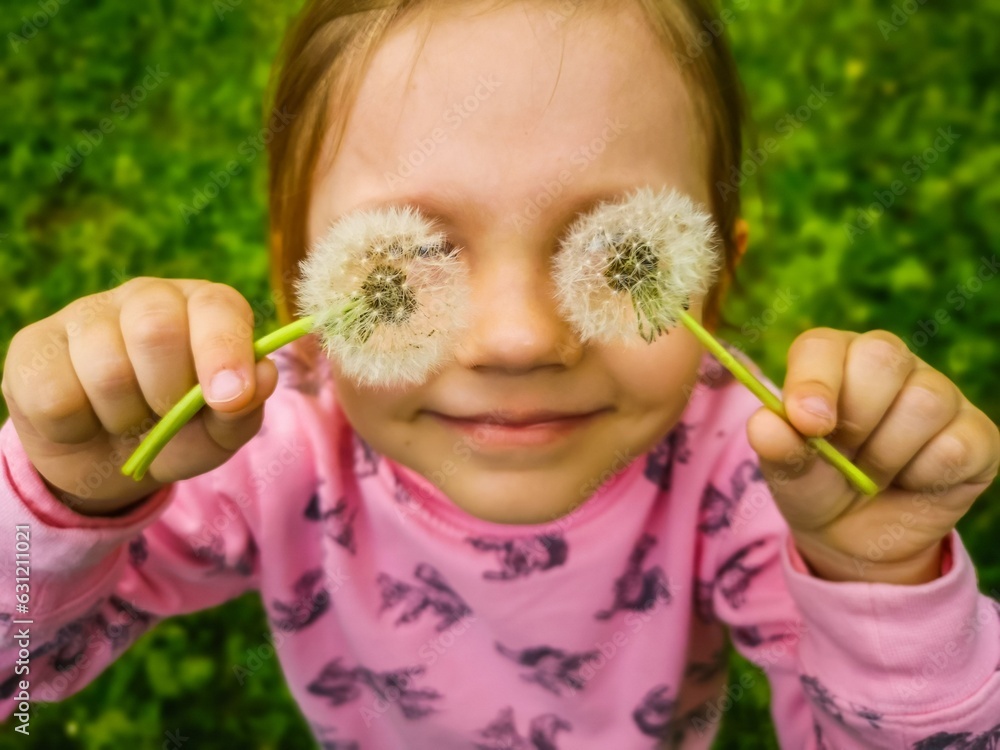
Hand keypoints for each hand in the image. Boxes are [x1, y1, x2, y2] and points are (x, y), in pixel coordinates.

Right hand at [1, 278, 278, 515]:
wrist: (108, 462)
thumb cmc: (179, 434)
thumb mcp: (220, 432)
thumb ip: (245, 408)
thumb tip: (263, 376)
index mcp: (205, 307)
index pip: (217, 307)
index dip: (225, 351)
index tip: (230, 397)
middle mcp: (148, 297)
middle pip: (157, 329)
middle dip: (167, 393)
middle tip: (164, 416)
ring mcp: (86, 314)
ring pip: (105, 367)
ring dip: (123, 418)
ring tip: (127, 421)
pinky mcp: (35, 345)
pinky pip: (56, 396)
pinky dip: (77, 428)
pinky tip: (85, 420)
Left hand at [746, 328, 999, 583]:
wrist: (855, 537)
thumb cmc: (815, 484)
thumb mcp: (786, 471)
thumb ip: (776, 446)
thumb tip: (765, 425)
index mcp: (832, 360)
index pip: (823, 346)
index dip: (815, 381)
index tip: (808, 424)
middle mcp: (889, 364)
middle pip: (882, 356)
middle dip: (855, 418)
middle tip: (843, 454)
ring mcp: (939, 393)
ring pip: (924, 401)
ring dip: (886, 455)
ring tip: (872, 474)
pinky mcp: (975, 434)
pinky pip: (955, 446)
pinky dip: (923, 476)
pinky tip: (910, 482)